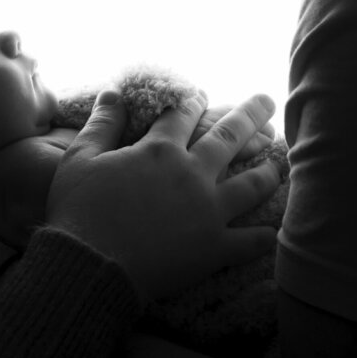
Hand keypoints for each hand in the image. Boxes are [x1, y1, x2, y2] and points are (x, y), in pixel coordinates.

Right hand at [46, 90, 279, 302]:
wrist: (90, 265)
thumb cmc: (79, 209)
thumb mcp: (80, 157)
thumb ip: (102, 122)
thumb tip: (113, 92)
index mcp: (159, 150)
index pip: (182, 115)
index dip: (192, 101)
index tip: (201, 95)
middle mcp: (191, 174)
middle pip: (228, 137)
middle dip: (249, 115)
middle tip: (265, 101)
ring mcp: (208, 212)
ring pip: (251, 185)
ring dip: (267, 171)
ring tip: (278, 163)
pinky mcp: (214, 248)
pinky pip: (250, 241)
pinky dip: (263, 235)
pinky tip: (271, 231)